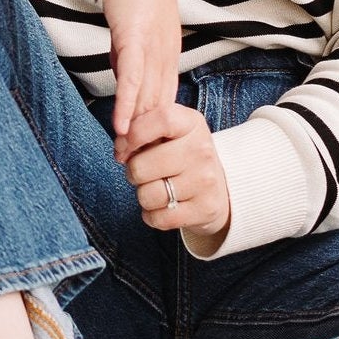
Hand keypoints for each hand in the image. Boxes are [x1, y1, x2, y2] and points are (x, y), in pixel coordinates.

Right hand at [96, 0, 180, 144]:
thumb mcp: (133, 29)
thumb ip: (130, 56)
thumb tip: (123, 81)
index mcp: (168, 52)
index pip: (162, 99)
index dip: (153, 129)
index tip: (143, 153)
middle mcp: (166, 53)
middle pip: (158, 106)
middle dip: (147, 139)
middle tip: (133, 168)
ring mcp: (153, 46)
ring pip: (148, 98)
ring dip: (137, 131)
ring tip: (125, 158)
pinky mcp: (136, 37)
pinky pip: (132, 78)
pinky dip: (129, 105)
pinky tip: (122, 128)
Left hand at [115, 102, 230, 238]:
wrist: (218, 189)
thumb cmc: (181, 156)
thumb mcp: (169, 132)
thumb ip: (142, 128)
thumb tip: (121, 145)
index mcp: (192, 124)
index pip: (161, 119)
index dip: (132, 135)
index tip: (122, 149)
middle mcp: (202, 150)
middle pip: (140, 167)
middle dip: (132, 173)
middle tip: (144, 172)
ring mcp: (205, 180)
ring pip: (147, 196)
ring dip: (143, 196)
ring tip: (157, 188)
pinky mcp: (205, 209)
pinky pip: (159, 219)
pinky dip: (152, 216)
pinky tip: (163, 207)